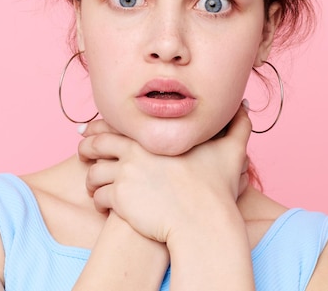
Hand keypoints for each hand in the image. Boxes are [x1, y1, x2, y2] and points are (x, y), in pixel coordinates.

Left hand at [78, 104, 251, 242]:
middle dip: (85, 149)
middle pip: (96, 145)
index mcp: (154, 137)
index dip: (100, 127)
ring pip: (93, 173)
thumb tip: (245, 104)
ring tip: (92, 185)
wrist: (204, 221)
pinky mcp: (121, 200)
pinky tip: (102, 205)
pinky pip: (99, 197)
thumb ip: (237, 124)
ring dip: (89, 179)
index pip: (115, 124)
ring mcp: (126, 175)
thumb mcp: (231, 150)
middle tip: (82, 154)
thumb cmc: (217, 188)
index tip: (92, 130)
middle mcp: (135, 152)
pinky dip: (97, 200)